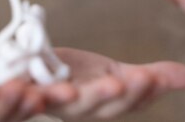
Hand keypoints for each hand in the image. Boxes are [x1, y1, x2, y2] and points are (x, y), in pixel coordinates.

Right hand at [0, 30, 184, 120]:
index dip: (1, 104)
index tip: (17, 89)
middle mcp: (12, 111)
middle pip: (46, 112)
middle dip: (76, 100)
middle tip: (106, 85)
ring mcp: (43, 99)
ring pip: (84, 104)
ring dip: (117, 94)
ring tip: (150, 79)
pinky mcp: (64, 82)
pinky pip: (103, 87)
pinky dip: (136, 82)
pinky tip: (169, 74)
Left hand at [45, 47, 184, 119]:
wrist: (33, 78)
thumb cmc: (78, 80)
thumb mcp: (118, 76)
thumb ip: (153, 79)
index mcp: (106, 105)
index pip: (129, 100)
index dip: (140, 91)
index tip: (151, 77)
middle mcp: (82, 107)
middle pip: (98, 104)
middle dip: (112, 93)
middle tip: (130, 79)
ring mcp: (55, 101)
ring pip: (66, 102)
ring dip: (73, 98)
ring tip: (78, 91)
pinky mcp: (31, 90)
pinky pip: (32, 94)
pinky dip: (31, 95)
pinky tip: (33, 91)